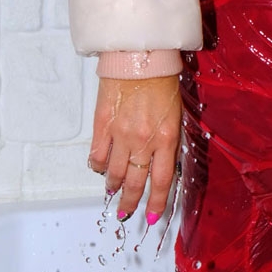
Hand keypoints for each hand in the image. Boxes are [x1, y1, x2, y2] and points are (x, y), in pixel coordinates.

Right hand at [88, 75, 181, 222]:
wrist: (139, 55)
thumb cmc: (161, 80)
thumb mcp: (175, 113)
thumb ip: (169, 140)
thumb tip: (161, 163)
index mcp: (167, 138)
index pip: (161, 181)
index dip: (156, 202)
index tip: (152, 215)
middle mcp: (143, 141)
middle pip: (135, 182)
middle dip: (131, 202)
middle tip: (126, 212)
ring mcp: (120, 134)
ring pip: (113, 173)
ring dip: (113, 185)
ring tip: (112, 190)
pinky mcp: (101, 125)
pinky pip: (97, 155)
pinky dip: (97, 166)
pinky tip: (99, 168)